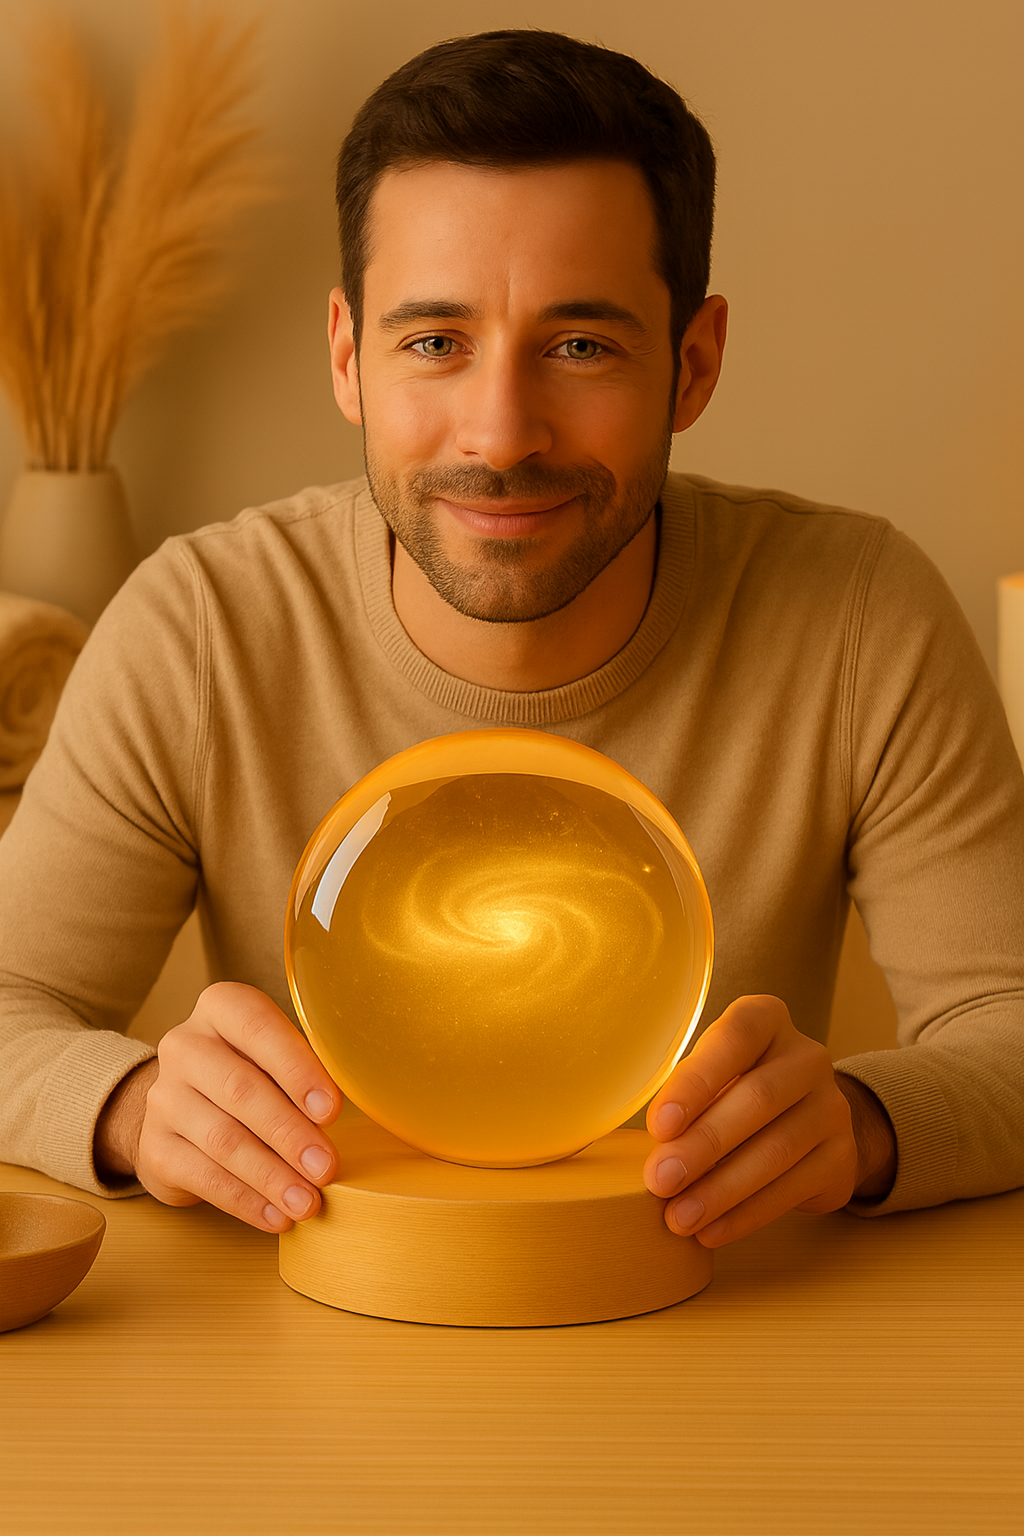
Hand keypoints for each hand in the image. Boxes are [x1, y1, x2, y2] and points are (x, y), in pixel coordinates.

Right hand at [95, 983, 341, 1233]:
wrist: (183, 1110)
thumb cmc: (253, 1074)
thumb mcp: (277, 1056)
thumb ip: (308, 1070)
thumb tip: (349, 1109)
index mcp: (221, 1008)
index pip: (258, 1027)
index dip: (297, 1069)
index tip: (332, 1110)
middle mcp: (184, 1046)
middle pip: (239, 1089)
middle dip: (290, 1133)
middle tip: (327, 1168)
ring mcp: (163, 1098)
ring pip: (222, 1139)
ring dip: (271, 1175)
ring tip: (308, 1202)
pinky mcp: (154, 1148)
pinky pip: (203, 1177)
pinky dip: (245, 1200)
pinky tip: (276, 1216)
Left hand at [642, 995, 893, 1246]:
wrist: (809, 1121)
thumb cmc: (735, 1089)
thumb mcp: (712, 1074)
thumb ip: (685, 1095)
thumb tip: (649, 1147)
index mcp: (767, 1019)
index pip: (735, 1038)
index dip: (696, 1081)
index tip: (660, 1126)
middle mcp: (807, 1056)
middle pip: (758, 1098)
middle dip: (703, 1144)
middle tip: (659, 1181)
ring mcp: (832, 1106)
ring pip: (777, 1149)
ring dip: (722, 1189)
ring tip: (679, 1217)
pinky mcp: (842, 1156)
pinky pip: (793, 1188)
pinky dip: (746, 1214)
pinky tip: (712, 1231)